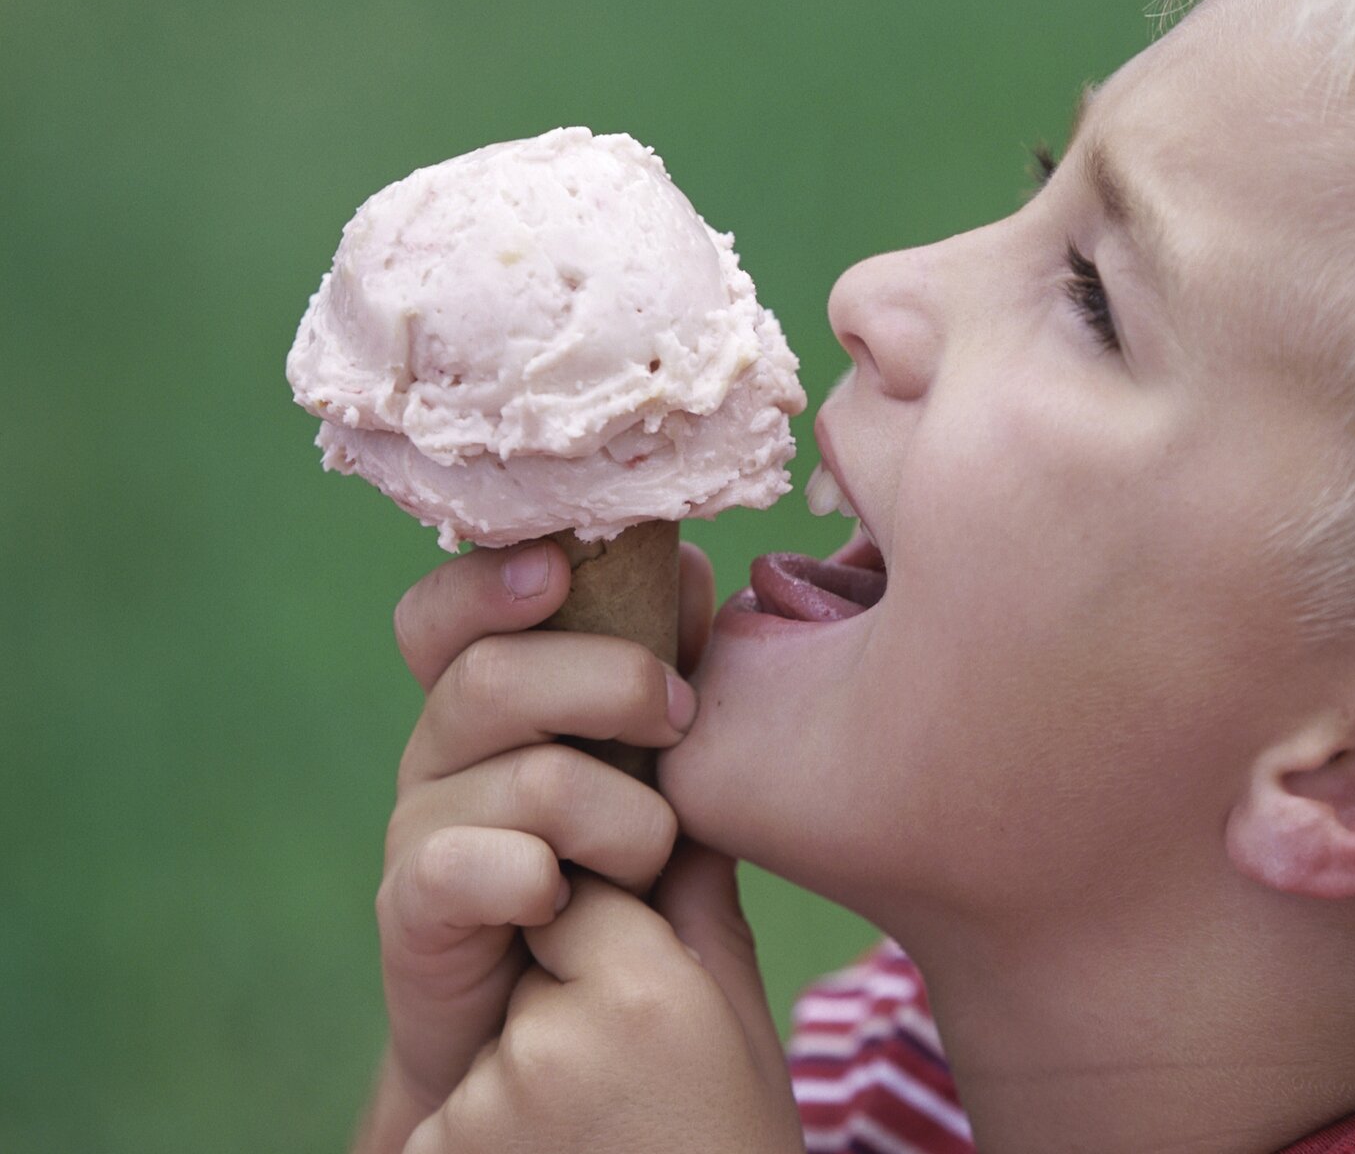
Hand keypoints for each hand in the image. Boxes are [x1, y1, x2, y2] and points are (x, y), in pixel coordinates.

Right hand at [366, 540, 716, 1136]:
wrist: (553, 1024)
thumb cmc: (617, 875)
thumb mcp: (654, 767)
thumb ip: (671, 677)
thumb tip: (701, 569)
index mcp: (486, 697)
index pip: (444, 612)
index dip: (488, 580)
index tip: (561, 568)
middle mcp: (438, 750)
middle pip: (492, 674)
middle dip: (611, 682)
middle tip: (677, 717)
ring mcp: (420, 830)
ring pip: (528, 778)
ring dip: (625, 816)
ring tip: (651, 854)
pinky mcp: (415, 912)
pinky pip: (475, 869)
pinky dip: (543, 880)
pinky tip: (570, 903)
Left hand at [401, 851, 801, 1152]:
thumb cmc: (731, 1147)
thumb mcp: (744, 1032)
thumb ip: (700, 911)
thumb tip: (685, 811)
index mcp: (645, 994)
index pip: (588, 895)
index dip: (615, 942)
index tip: (650, 1010)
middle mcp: (554, 1040)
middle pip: (534, 964)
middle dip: (563, 1001)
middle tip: (627, 1088)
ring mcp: (486, 1106)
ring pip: (495, 1039)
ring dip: (524, 1072)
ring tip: (597, 1137)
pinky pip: (455, 1110)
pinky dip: (486, 1134)